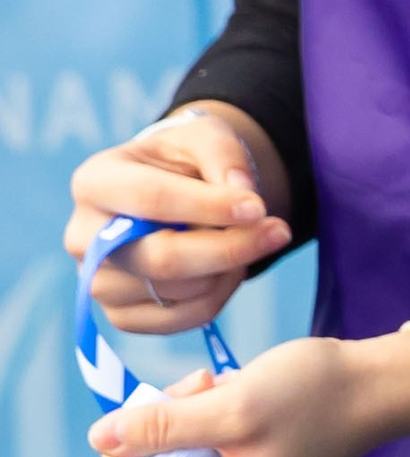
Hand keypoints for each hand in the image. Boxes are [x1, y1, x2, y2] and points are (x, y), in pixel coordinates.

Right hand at [64, 105, 293, 334]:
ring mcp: (98, 283)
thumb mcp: (204, 137)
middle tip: (279, 231)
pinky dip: (220, 295)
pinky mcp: (122, 316)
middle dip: (229, 247)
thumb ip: (225, 157)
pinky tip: (229, 268)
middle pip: (161, 258)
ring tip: (245, 239)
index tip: (259, 207)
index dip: (209, 206)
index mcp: (94, 182)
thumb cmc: (183, 161)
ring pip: (178, 292)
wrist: (169, 194)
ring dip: (228, 268)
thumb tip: (244, 196)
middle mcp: (83, 238)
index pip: (150, 200)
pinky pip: (184, 319)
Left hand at [92, 316, 409, 456]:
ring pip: (167, 450)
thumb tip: (98, 436)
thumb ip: (163, 428)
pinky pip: (192, 438)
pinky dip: (198, 408)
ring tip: (218, 383)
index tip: (145, 416)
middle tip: (195, 387)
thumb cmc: (314, 401)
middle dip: (158, 425)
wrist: (374, 382)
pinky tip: (227, 386)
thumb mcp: (232, 410)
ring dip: (179, 409)